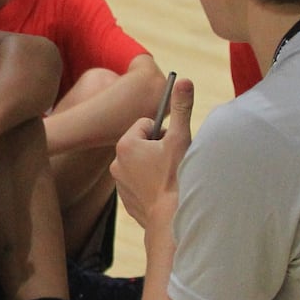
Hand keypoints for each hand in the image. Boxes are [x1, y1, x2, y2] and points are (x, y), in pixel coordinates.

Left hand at [112, 76, 193, 226]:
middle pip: (143, 143)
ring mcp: (119, 182)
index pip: (147, 124)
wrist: (170, 219)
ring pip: (142, 163)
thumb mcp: (180, 138)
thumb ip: (181, 108)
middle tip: (170, 163)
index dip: (163, 133)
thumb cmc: (176, 176)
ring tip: (167, 178)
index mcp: (125, 144)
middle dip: (158, 149)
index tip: (170, 146)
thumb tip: (183, 80)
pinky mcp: (125, 198)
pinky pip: (139, 182)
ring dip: (154, 166)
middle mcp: (116, 162)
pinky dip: (150, 184)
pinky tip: (161, 192)